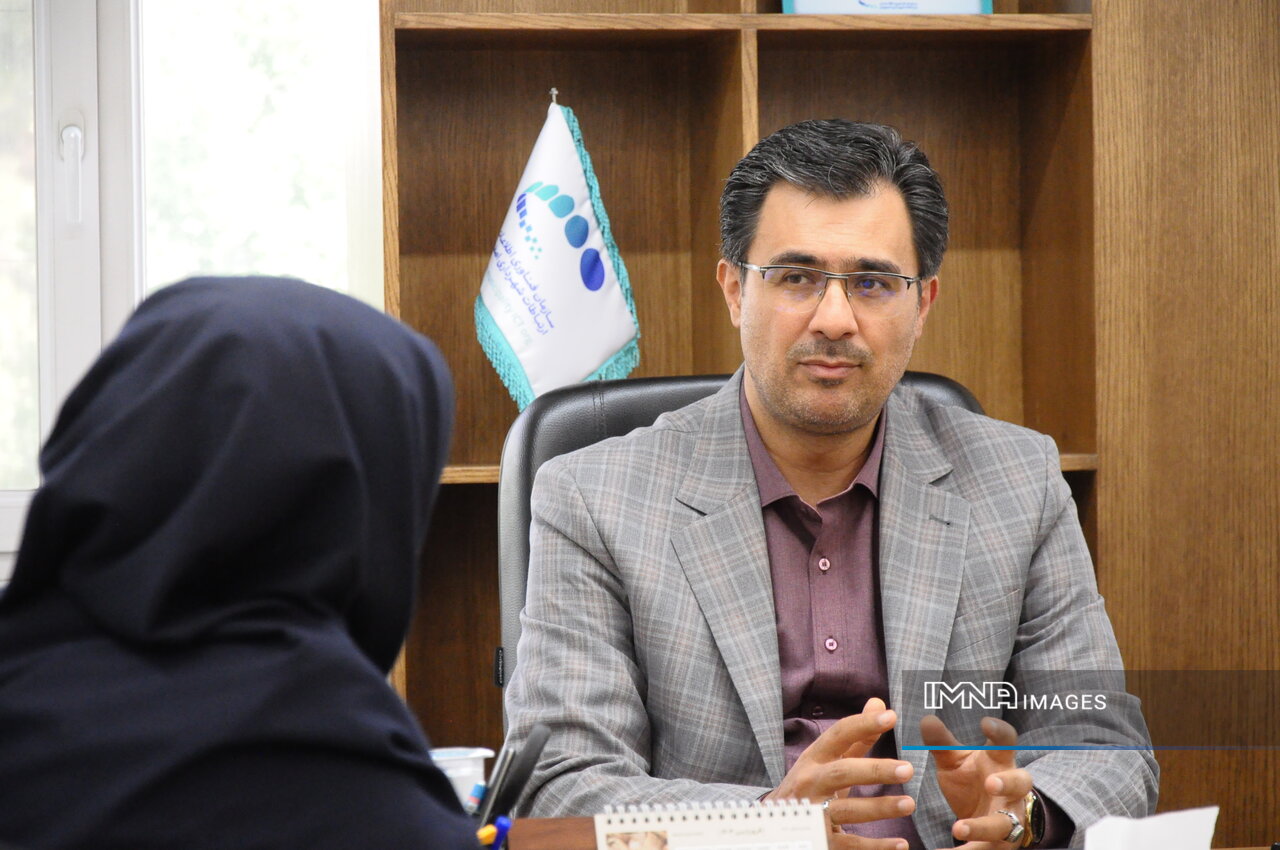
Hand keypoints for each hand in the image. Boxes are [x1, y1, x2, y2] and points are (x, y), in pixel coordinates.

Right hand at [765, 698, 915, 849]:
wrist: (775, 825)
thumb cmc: (810, 786)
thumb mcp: (826, 759)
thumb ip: (856, 737)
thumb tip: (879, 703)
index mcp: (814, 759)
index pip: (838, 735)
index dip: (862, 724)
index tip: (890, 716)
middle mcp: (810, 783)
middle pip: (842, 773)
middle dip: (874, 770)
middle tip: (908, 769)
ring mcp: (813, 813)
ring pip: (846, 810)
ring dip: (879, 808)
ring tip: (909, 804)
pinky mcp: (819, 839)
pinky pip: (849, 844)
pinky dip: (875, 847)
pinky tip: (900, 844)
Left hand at [921, 714, 1032, 849]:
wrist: (985, 814)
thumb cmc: (972, 779)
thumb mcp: (956, 761)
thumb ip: (943, 744)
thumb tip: (926, 719)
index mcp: (1001, 762)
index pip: (1006, 742)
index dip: (1000, 732)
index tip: (986, 722)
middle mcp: (1012, 790)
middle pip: (1020, 784)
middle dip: (1008, 783)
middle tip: (991, 782)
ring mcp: (1009, 818)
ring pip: (1003, 824)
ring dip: (982, 828)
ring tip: (958, 828)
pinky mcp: (999, 843)